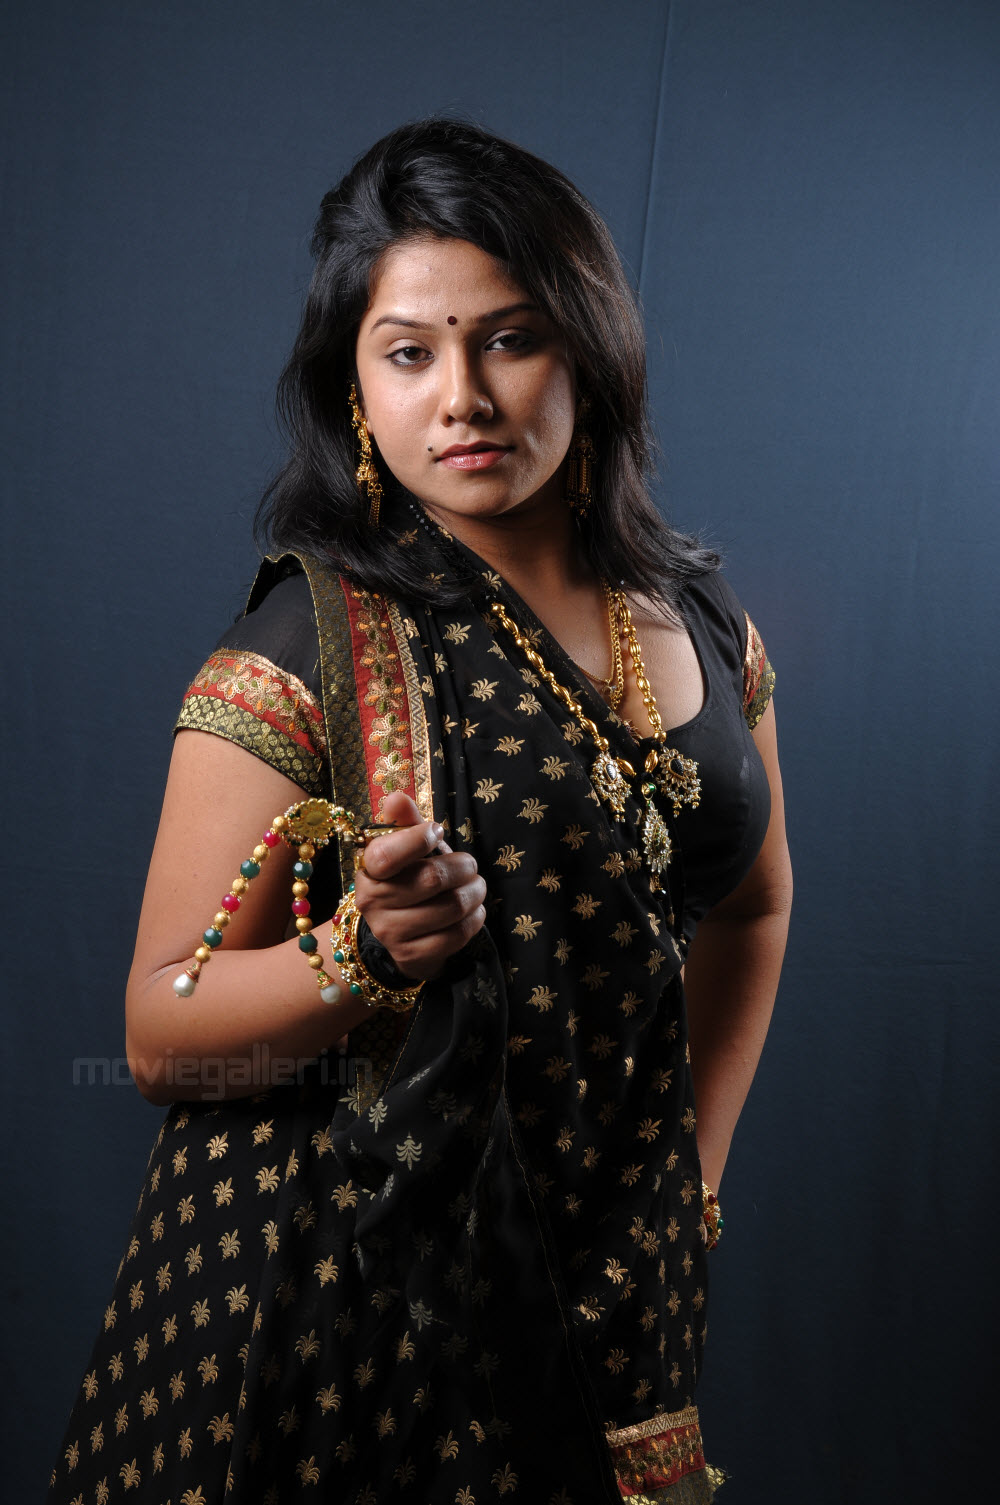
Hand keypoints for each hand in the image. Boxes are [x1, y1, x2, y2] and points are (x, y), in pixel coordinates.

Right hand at [352, 792, 487, 981]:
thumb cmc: (408, 880)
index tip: (438, 832)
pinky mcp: (412, 956)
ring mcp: (390, 932)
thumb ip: (405, 823)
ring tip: (476, 887)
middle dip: (463, 868)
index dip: (419, 838)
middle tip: (470, 866)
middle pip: (432, 879)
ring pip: (451, 907)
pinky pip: (457, 935)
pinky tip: (474, 911)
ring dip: (475, 893)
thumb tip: (396, 798)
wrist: (400, 935)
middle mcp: (372, 902)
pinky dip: (475, 919)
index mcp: (368, 870)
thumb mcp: (405, 849)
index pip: (387, 853)